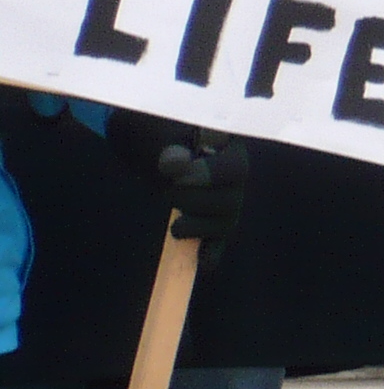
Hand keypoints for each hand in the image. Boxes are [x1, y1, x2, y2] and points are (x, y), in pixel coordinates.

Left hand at [101, 114, 249, 255]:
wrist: (143, 138)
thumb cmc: (148, 126)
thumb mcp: (150, 125)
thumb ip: (162, 140)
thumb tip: (173, 163)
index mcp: (228, 145)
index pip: (234, 168)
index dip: (209, 175)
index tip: (171, 172)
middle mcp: (234, 172)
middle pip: (232, 199)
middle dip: (196, 201)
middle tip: (166, 191)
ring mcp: (225, 197)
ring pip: (227, 221)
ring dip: (201, 228)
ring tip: (176, 226)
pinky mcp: (211, 220)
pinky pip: (218, 240)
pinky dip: (211, 253)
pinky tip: (202, 263)